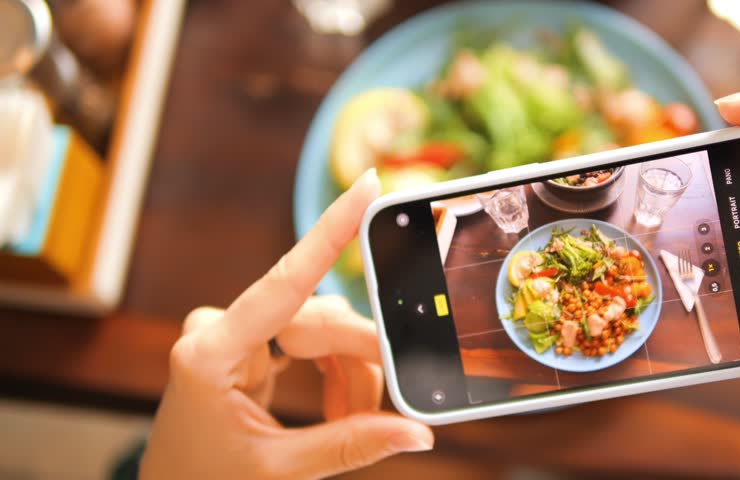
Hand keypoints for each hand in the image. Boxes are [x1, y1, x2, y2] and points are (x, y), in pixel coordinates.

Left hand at [139, 169, 432, 479]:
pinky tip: (342, 405)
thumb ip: (352, 445)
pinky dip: (333, 370)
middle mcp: (217, 331)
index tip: (366, 186)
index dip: (330, 231)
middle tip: (393, 404)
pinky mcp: (244, 341)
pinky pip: (306, 337)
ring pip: (319, 327)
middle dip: (359, 359)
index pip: (283, 282)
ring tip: (357, 418)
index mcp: (209, 355)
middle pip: (316, 318)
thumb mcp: (280, 471)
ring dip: (348, 371)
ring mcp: (230, 332)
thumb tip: (418, 434)